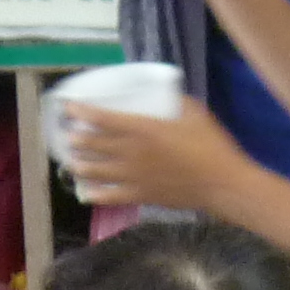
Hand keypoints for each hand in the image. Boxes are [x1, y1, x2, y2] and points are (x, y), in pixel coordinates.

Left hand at [61, 95, 246, 212]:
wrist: (222, 184)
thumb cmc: (211, 146)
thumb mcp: (194, 113)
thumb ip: (176, 101)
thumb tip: (167, 93)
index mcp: (142, 129)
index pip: (102, 118)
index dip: (81, 111)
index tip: (68, 106)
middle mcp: (131, 152)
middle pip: (94, 145)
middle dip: (77, 139)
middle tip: (67, 135)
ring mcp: (134, 177)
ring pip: (97, 171)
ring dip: (81, 165)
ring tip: (72, 162)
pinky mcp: (141, 196)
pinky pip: (111, 196)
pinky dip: (96, 194)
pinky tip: (86, 192)